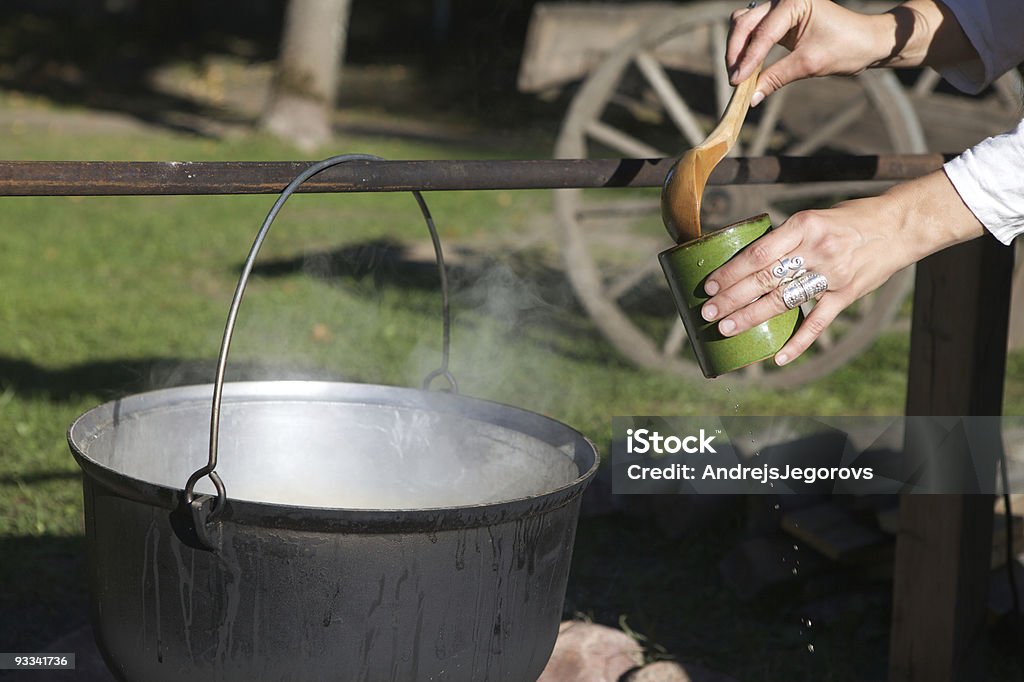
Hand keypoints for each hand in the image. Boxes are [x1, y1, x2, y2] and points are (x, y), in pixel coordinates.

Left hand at [699, 171, 984, 364]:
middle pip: (765, 280)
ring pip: (784, 302)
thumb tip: (744, 262)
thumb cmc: (849, 219)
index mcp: (803, 226)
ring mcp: (833, 275)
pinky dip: (798, 342)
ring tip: (727, 329)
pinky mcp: (847, 295)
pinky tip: (778, 358)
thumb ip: (783, 239)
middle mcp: (817, 250)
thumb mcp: (812, 218)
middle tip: (708, 313)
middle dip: (732, 299)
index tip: (709, 286)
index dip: (731, 273)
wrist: (901, 225)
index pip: (758, 254)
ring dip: (752, 318)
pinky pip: (818, 323)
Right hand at [728, 0, 978, 103]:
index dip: (748, 60)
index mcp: (795, 1)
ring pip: (743, 24)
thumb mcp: (809, 65)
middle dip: (736, 52)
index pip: (763, 32)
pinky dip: (745, 48)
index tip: (736, 83)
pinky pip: (751, 31)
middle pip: (744, 23)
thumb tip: (751, 98)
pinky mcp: (777, 19)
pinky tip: (746, 68)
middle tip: (734, 81)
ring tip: (738, 76)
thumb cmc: (846, 47)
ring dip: (737, 49)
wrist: (866, 41)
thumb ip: (776, 78)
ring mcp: (778, 7)